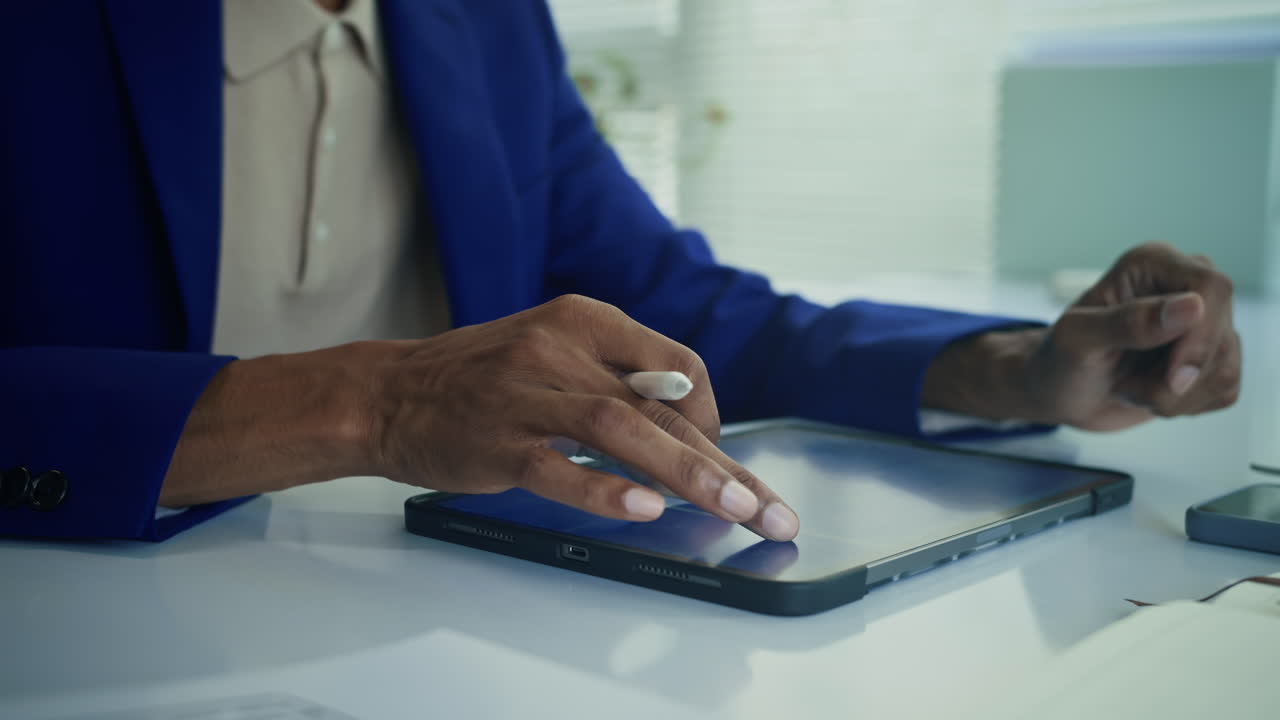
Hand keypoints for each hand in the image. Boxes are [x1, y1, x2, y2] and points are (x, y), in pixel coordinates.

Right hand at [164, 295, 798, 539]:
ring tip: (734, 510)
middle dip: (724, 464)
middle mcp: (561, 348)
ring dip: (687, 474)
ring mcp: (527, 395)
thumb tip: (689, 420)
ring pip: (622, 430)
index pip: (679, 366)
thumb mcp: (554, 351)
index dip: (711, 416)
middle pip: (663, 407)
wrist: (389, 392)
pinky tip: (643, 512)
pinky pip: (557, 469)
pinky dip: (603, 490)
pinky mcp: (497, 442)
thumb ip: (617, 377)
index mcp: (585, 320)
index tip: (721, 457)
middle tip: (768, 509)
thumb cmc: (480, 378)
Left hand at [1024, 243, 1240, 429]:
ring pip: (1223, 368)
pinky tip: (1149, 395)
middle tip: (1129, 388)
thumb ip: (1128, 322)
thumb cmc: (1058, 358)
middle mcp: (1184, 287)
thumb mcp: (1077, 339)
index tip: (1173, 377)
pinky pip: (1224, 389)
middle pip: (1222, 334)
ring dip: (1174, 397)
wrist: (1058, 392)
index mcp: (1153, 264)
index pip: (1212, 288)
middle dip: (1176, 378)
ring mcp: (1201, 324)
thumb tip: (1192, 306)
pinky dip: (1185, 406)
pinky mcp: (1208, 359)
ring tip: (1129, 388)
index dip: (1201, 336)